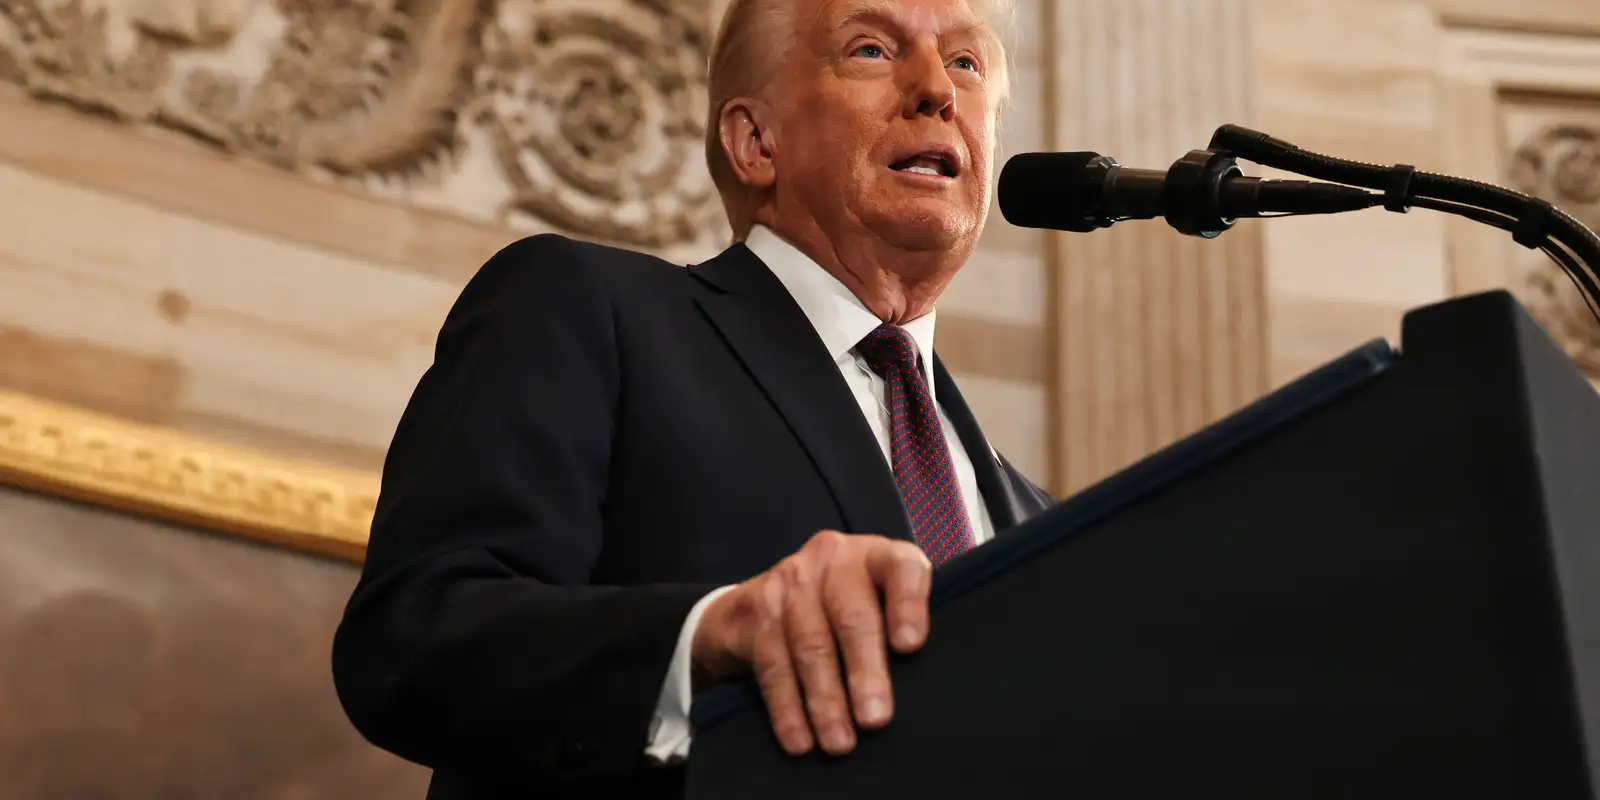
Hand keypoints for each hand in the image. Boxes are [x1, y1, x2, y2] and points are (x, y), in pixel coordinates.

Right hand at [690, 530, 932, 755]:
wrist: (764, 597)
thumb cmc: (844, 608)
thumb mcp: (878, 602)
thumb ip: (900, 628)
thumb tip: (923, 691)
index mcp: (875, 555)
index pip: (900, 568)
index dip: (908, 604)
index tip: (910, 646)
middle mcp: (832, 558)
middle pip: (852, 616)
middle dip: (864, 673)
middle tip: (875, 720)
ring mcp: (789, 580)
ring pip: (811, 645)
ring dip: (825, 700)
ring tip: (840, 742)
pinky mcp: (756, 608)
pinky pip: (773, 664)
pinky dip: (787, 708)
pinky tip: (800, 739)